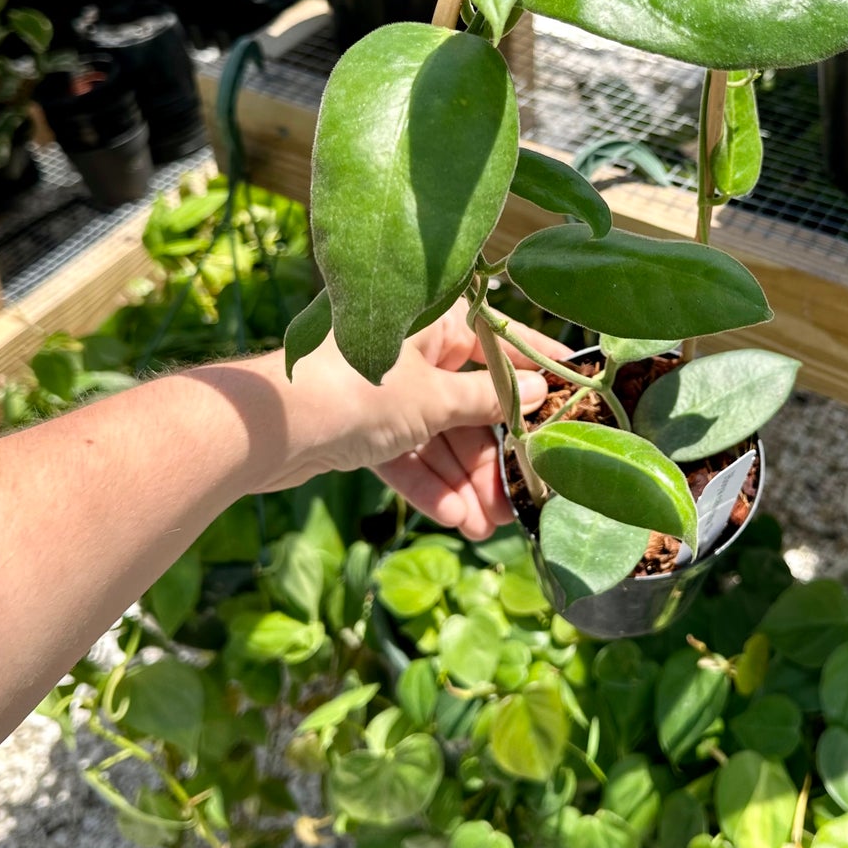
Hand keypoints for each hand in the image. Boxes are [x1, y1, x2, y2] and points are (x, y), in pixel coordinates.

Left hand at [252, 302, 569, 538]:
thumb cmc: (361, 391)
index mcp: (433, 322)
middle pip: (468, 403)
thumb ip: (489, 400)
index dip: (538, 369)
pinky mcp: (359, 428)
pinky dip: (428, 485)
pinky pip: (405, 456)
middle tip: (518, 498)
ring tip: (485, 525)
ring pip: (438, 437)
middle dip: (491, 456)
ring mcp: (383, 390)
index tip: (575, 390)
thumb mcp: (436, 400)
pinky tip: (453, 519)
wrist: (272, 427)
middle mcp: (411, 351)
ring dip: (463, 481)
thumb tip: (540, 390)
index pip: (499, 342)